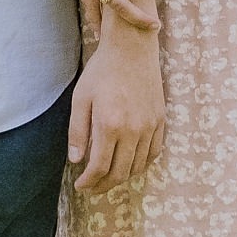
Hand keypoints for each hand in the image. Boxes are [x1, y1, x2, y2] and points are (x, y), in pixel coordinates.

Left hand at [68, 2, 165, 193]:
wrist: (132, 49)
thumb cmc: (102, 71)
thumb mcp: (81, 99)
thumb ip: (77, 132)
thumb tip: (76, 161)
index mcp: (110, 125)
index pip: (100, 168)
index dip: (89, 182)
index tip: (80, 186)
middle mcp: (133, 130)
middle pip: (120, 173)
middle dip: (103, 185)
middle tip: (92, 188)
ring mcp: (149, 126)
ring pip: (138, 166)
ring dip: (122, 177)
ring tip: (108, 178)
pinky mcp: (160, 121)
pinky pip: (154, 153)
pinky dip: (142, 165)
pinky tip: (130, 165)